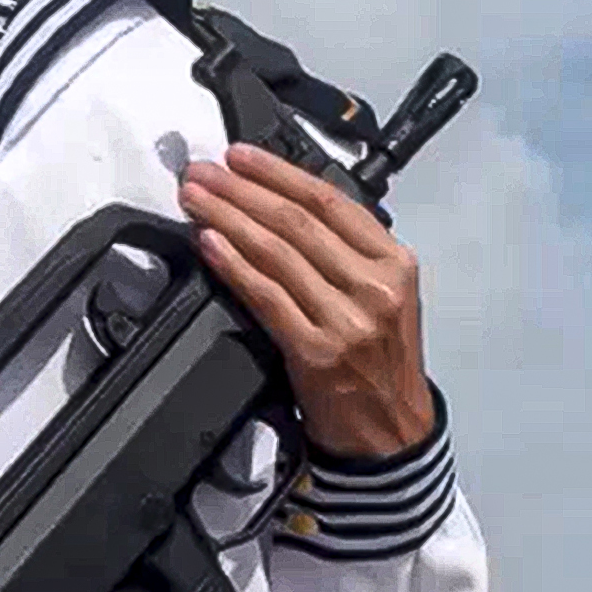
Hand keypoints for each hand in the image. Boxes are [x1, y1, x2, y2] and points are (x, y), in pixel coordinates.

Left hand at [181, 142, 432, 461]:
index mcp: (395, 263)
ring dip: (228, 218)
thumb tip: (281, 207)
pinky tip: (209, 244)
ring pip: (277, 252)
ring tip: (195, 200)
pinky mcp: (316, 351)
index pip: (331, 201)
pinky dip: (234, 265)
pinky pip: (266, 296)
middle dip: (242, 190)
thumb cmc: (381, 363)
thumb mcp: (385, 297)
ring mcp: (346, 319)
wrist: (391, 434)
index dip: (279, 173)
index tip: (240, 157)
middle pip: (297, 221)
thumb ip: (348, 254)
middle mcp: (374, 286)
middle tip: (203, 172)